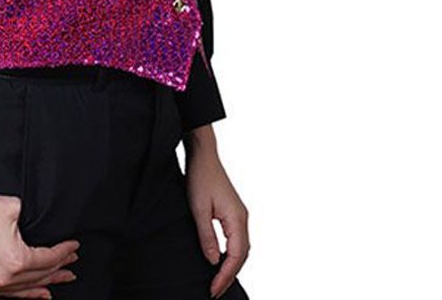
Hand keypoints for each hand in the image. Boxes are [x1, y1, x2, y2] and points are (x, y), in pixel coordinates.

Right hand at [0, 182, 79, 297]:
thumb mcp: (13, 207)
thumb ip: (31, 218)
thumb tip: (39, 224)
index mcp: (16, 261)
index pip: (48, 259)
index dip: (64, 252)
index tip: (74, 247)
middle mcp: (5, 278)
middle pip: (40, 277)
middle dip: (59, 270)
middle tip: (72, 265)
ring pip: (25, 289)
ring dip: (44, 285)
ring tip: (59, 281)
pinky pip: (8, 294)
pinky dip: (24, 294)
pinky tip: (35, 294)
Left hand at [183, 127, 249, 298]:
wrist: (203, 156)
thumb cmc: (200, 177)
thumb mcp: (198, 209)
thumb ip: (207, 236)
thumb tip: (214, 261)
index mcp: (237, 219)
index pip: (236, 256)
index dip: (225, 275)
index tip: (213, 289)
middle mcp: (242, 219)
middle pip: (242, 255)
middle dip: (229, 275)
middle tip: (214, 291)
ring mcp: (239, 215)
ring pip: (241, 248)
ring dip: (231, 266)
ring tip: (217, 281)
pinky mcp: (233, 212)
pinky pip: (236, 240)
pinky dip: (231, 254)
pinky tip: (221, 260)